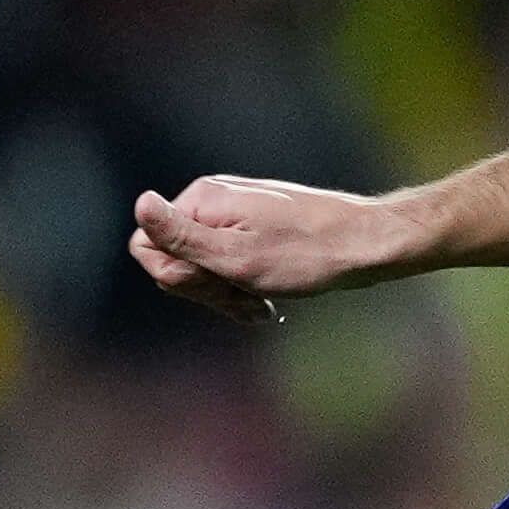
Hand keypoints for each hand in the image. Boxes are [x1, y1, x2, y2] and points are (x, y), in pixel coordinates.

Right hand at [131, 175, 412, 313]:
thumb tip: (140, 204)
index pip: (149, 247)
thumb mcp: (237, 257)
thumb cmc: (306, 254)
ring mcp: (233, 212)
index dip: (177, 279)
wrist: (368, 244)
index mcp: (202, 200)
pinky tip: (265, 307)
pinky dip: (241, 288)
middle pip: (175, 258)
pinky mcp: (253, 227)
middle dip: (204, 289)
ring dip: (226, 293)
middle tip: (247, 302)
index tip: (220, 289)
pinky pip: (227, 264)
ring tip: (261, 308)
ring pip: (203, 266)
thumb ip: (182, 238)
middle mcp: (212, 199)